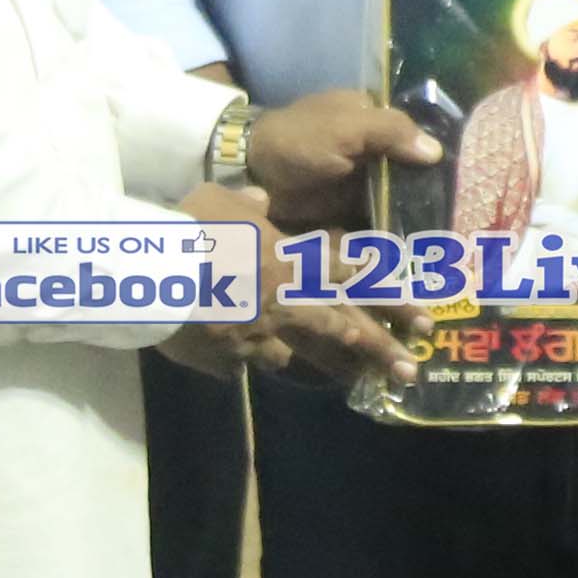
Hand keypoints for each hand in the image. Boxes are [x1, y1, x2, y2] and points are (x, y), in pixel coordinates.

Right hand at [166, 185, 424, 389]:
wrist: (158, 274)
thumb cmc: (194, 228)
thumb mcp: (222, 199)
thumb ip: (247, 204)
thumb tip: (259, 200)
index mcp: (292, 259)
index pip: (351, 274)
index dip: (386, 291)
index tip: (419, 312)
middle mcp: (286, 301)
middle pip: (341, 324)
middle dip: (377, 346)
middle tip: (408, 367)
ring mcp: (259, 335)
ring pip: (299, 351)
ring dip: (324, 363)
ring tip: (351, 379)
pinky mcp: (229, 357)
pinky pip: (242, 364)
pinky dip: (243, 362)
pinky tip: (237, 367)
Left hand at [243, 87, 438, 231]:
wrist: (253, 170)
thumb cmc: (299, 139)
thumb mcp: (346, 127)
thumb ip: (391, 132)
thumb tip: (436, 151)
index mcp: (374, 118)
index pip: (416, 136)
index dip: (438, 155)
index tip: (463, 179)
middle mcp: (374, 148)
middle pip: (412, 171)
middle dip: (432, 191)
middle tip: (457, 217)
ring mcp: (363, 180)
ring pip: (400, 197)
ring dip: (416, 213)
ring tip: (444, 238)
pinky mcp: (351, 208)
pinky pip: (380, 218)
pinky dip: (395, 229)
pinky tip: (418, 245)